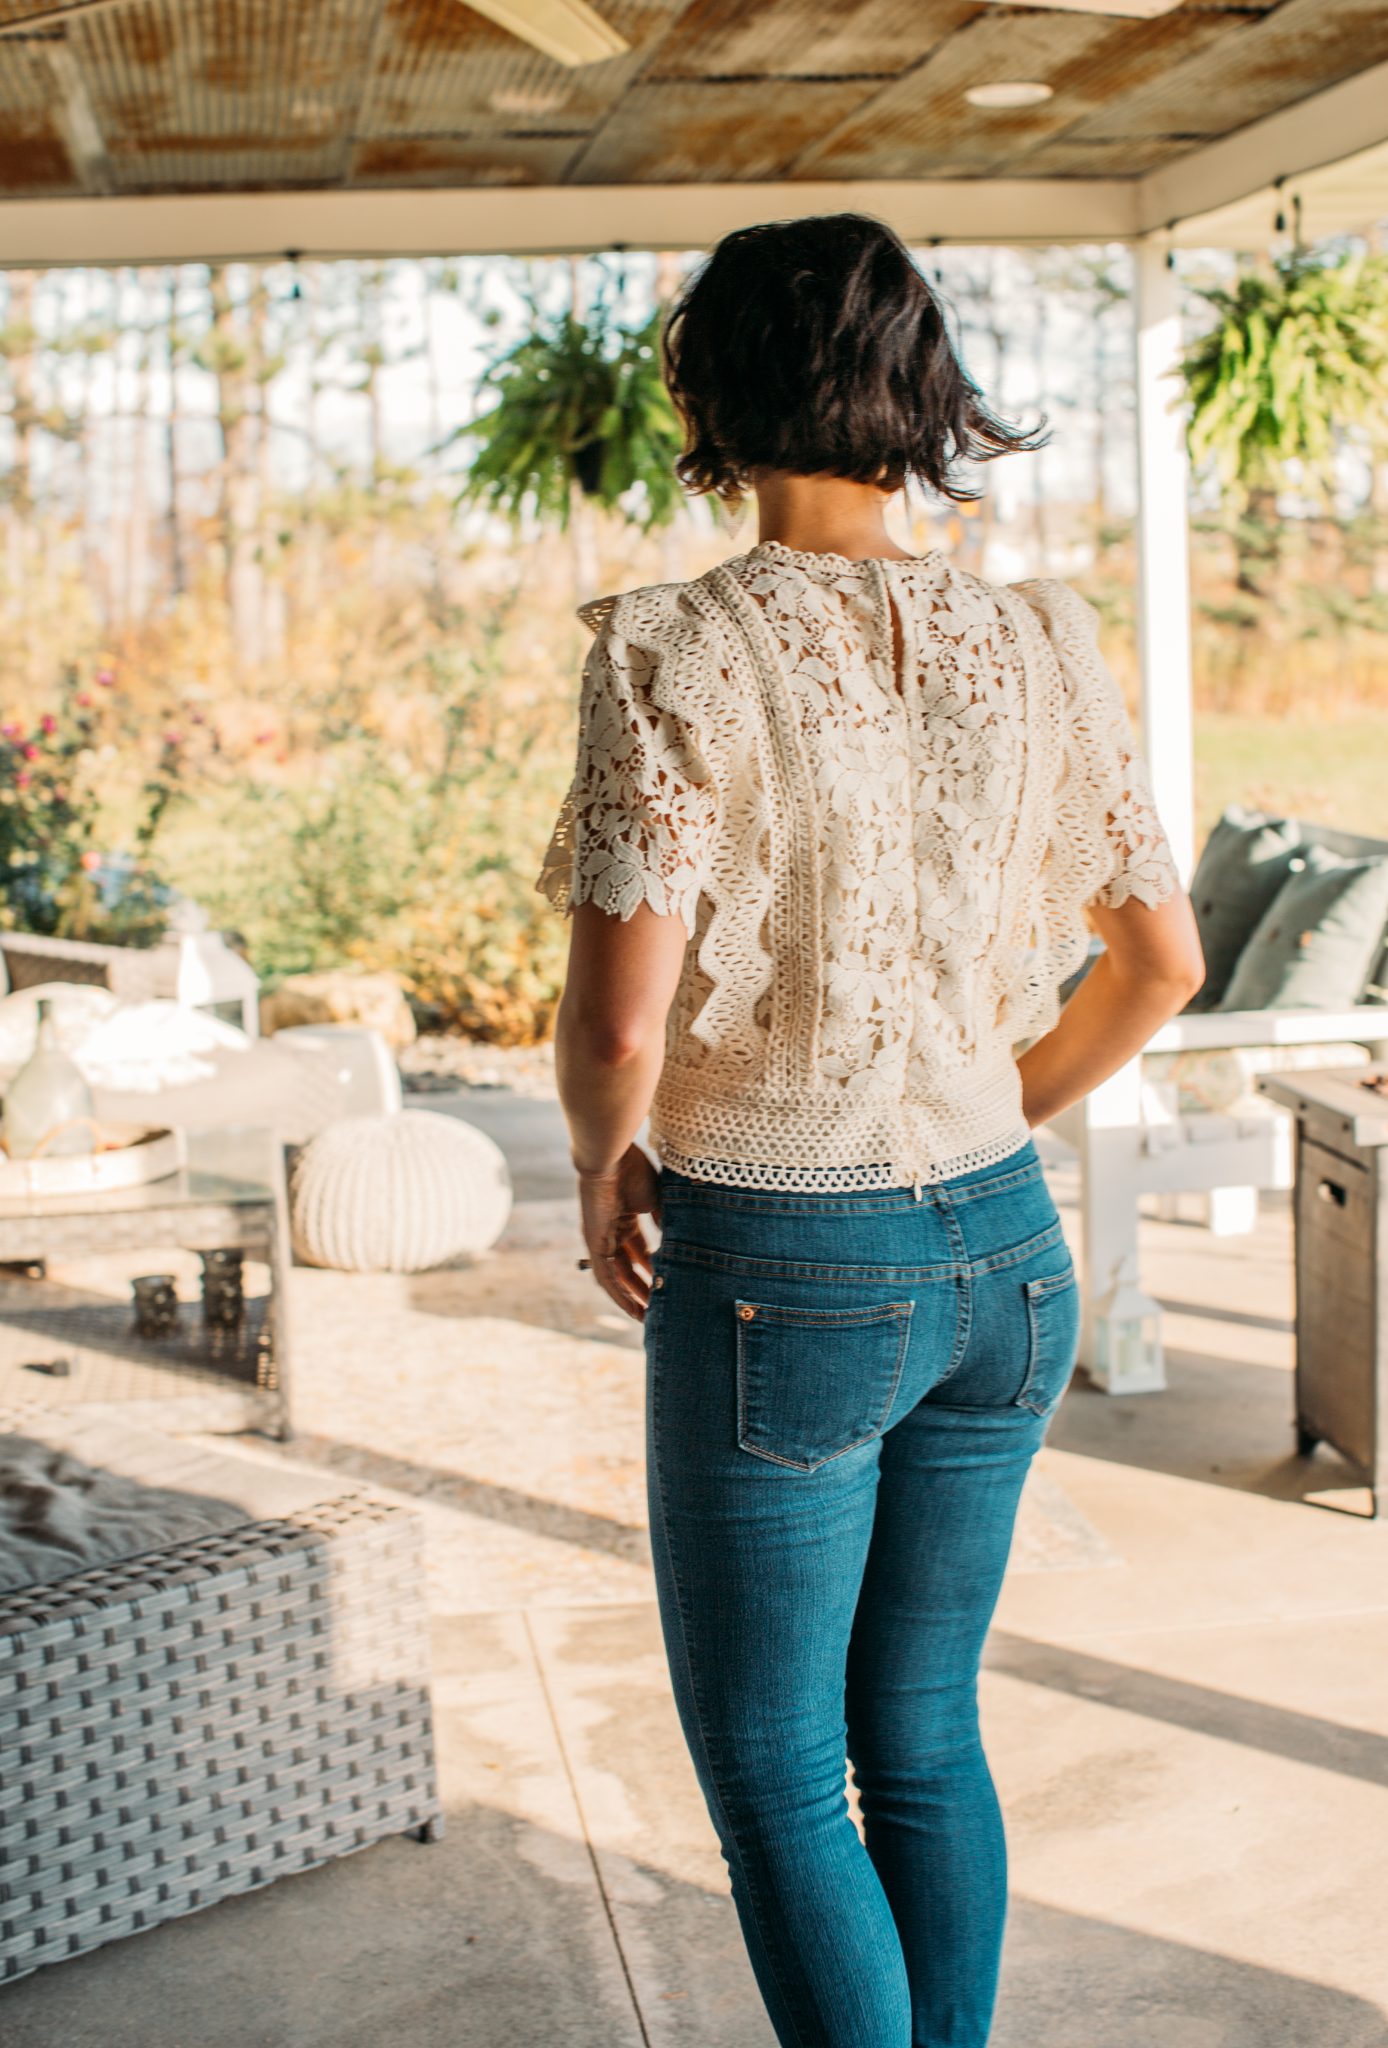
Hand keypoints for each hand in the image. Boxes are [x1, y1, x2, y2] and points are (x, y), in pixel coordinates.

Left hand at [577, 1144, 661, 1322]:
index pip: (639, 1251)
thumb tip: (675, 1241)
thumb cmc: (633, 1170)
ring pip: (616, 1276)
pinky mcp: (594, 1243)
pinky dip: (618, 1294)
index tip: (667, 1282)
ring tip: (646, 1316)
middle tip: (659, 1307)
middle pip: (628, 1267)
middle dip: (643, 1287)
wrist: (611, 1156)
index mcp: (625, 1218)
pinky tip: (632, 1308)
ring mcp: (600, 1238)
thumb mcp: (656, 1200)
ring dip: (631, 1296)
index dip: (652, 1268)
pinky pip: (605, 1275)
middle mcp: (611, 1230)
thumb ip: (664, 1221)